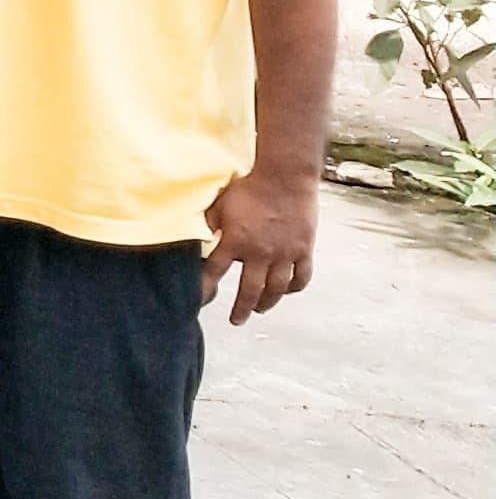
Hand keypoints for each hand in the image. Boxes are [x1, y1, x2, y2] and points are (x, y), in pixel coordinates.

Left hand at [202, 161, 317, 324]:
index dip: (205, 288)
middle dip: (242, 309)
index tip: (198, 302)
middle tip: (236, 320)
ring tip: (260, 310)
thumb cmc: (249, 188)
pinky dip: (294, 287)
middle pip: (250, 291)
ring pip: (277, 289)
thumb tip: (195, 236)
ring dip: (267, 303)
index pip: (215, 272)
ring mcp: (284, 254)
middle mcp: (260, 253)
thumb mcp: (221, 204)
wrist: (285, 178)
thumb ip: (208, 223)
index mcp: (235, 241)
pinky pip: (301, 277)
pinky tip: (287, 291)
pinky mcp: (303, 250)